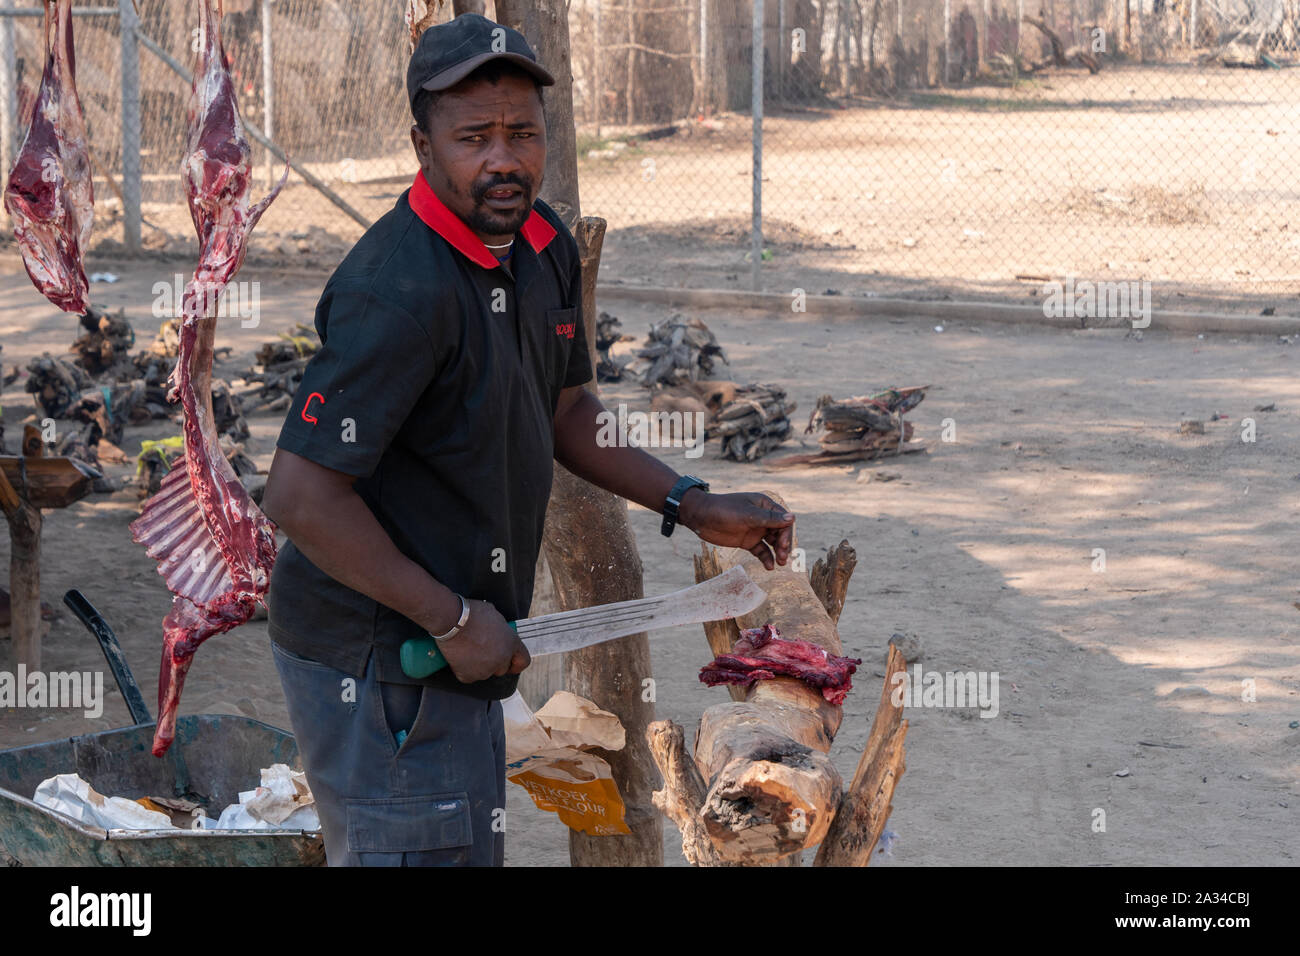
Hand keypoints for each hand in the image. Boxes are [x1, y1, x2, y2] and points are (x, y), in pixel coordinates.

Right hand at [434, 599, 530, 682]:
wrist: (452, 620)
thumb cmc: (472, 614)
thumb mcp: (494, 615)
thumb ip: (501, 629)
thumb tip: (497, 631)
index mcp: (511, 643)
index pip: (523, 661)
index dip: (516, 663)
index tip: (511, 664)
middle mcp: (502, 658)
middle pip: (502, 668)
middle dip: (494, 662)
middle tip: (481, 651)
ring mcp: (485, 669)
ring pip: (485, 672)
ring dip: (479, 665)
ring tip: (468, 650)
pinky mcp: (469, 675)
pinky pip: (468, 676)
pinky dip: (463, 669)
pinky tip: (459, 657)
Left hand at [679, 490, 794, 569]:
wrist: (700, 517)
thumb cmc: (724, 510)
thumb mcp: (747, 515)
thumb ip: (769, 518)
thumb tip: (793, 518)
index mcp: (765, 505)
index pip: (783, 520)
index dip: (786, 533)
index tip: (783, 545)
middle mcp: (763, 518)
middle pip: (780, 532)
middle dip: (783, 545)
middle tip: (783, 557)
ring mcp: (755, 530)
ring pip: (772, 543)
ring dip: (778, 552)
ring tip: (780, 563)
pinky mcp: (747, 541)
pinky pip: (761, 550)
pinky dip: (766, 558)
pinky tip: (769, 566)